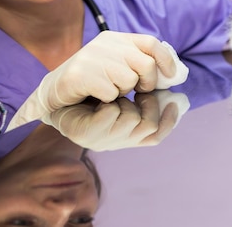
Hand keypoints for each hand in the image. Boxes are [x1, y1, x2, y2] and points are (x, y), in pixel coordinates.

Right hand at [7, 31, 187, 131]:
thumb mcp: (119, 67)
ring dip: (123, 92)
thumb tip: (174, 74)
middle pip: (145, 65)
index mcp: (117, 38)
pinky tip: (96, 97)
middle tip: (137, 91)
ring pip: (129, 80)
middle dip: (147, 83)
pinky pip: (111, 93)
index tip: (172, 76)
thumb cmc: (94, 82)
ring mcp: (92, 57)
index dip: (166, 60)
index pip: (151, 42)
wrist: (55, 92)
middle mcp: (105, 43)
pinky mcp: (80, 74)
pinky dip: (108, 100)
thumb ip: (142, 65)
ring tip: (110, 91)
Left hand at [41, 91, 189, 150]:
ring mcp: (99, 141)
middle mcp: (113, 143)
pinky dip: (110, 99)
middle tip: (142, 89)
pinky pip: (112, 113)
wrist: (54, 96)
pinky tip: (101, 96)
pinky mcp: (84, 134)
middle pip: (149, 126)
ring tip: (114, 91)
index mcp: (124, 137)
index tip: (176, 101)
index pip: (156, 137)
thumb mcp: (123, 94)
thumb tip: (177, 95)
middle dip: (149, 103)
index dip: (170, 121)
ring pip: (132, 118)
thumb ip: (148, 96)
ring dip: (126, 98)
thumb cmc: (91, 91)